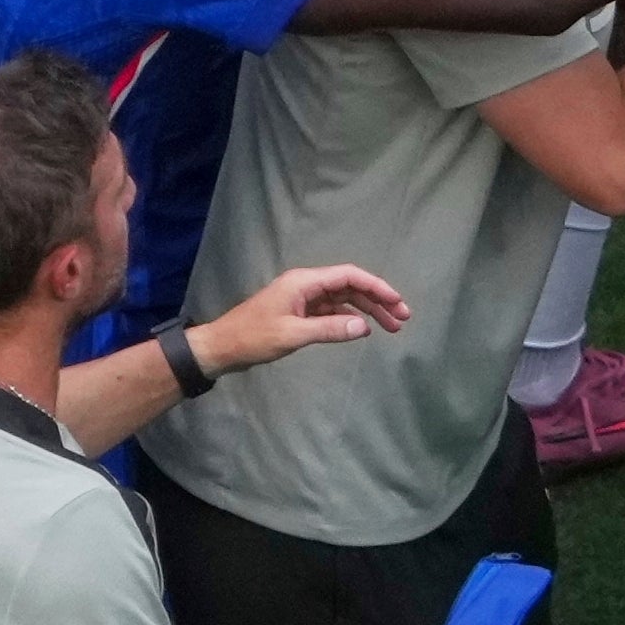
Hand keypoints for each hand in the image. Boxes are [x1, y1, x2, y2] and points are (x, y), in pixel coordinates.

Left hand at [190, 263, 408, 375]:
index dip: (377, 286)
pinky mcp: (299, 314)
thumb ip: (330, 329)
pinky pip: (331, 311)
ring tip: (390, 327)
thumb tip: (364, 327)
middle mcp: (306, 285)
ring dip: (366, 311)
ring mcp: (302, 299)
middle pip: (350, 287)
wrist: (222, 348)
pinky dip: (349, 319)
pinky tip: (362, 330)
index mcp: (305, 281)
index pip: (349, 276)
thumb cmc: (253, 337)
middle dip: (377, 300)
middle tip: (402, 319)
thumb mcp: (293, 335)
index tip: (397, 302)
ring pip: (343, 300)